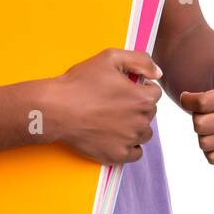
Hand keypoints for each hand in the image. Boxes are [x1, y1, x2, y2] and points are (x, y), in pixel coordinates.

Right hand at [48, 48, 162, 165]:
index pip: (154, 93)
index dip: (140, 88)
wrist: (55, 109)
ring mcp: (128, 141)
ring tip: (114, 119)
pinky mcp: (116, 155)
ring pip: (144, 133)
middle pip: (149, 113)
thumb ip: (141, 61)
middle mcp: (140, 122)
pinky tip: (117, 137)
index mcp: (142, 98)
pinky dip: (130, 147)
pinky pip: (135, 154)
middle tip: (115, 103)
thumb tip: (158, 73)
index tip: (124, 88)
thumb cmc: (80, 82)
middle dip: (137, 107)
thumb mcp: (111, 57)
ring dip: (135, 126)